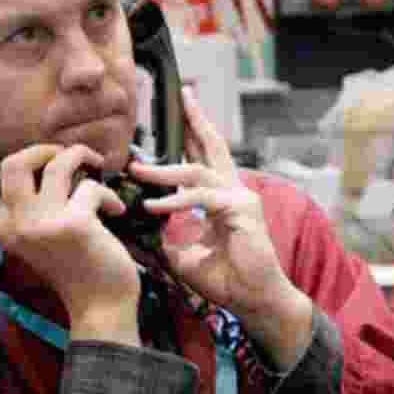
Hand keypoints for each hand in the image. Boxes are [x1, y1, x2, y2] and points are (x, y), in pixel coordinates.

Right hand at [0, 144, 139, 343]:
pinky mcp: (74, 224)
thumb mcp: (43, 241)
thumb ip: (34, 212)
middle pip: (12, 164)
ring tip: (97, 167)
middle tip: (64, 154)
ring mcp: (44, 225)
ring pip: (57, 163)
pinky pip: (92, 186)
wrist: (103, 306)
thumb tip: (46, 169)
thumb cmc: (79, 270)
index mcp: (6, 232)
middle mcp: (19, 226)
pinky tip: (115, 212)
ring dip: (82, 156)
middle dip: (43, 148)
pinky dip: (109, 195)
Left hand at [131, 87, 313, 369]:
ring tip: (137, 168)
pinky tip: (155, 205)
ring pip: (197, 171)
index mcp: (224, 197)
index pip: (205, 158)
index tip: (177, 114)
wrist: (255, 300)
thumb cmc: (228, 279)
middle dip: (196, 120)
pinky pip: (201, 198)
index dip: (192, 135)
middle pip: (213, 146)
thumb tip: (145, 228)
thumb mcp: (187, 255)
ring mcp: (240, 198)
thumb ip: (171, 236)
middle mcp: (235, 190)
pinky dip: (176, 200)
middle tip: (183, 94)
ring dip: (164, 168)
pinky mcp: (241, 210)